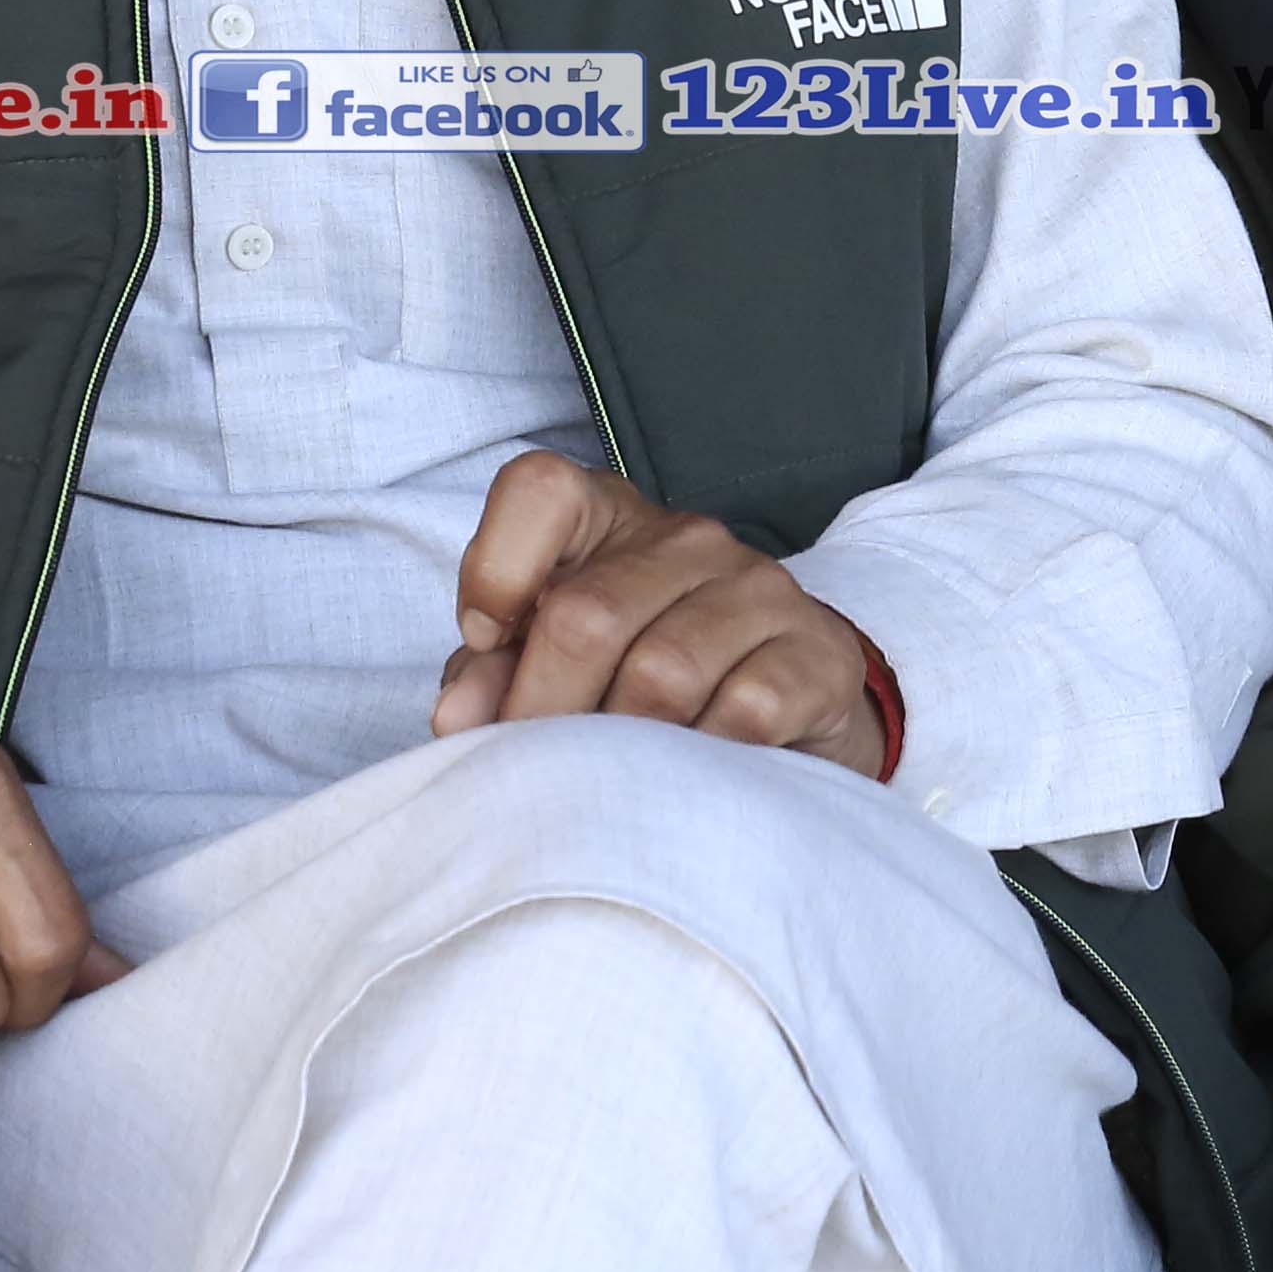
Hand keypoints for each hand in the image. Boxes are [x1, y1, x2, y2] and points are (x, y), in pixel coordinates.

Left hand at [431, 451, 889, 776]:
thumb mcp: (552, 664)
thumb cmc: (638, 678)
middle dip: (544, 711)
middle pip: (586, 615)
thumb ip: (493, 675)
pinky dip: (701, 761)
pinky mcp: (816, 652)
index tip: (489, 641)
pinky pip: (744, 712)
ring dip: (623, 750)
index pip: (538, 489)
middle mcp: (687, 538)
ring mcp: (760, 588)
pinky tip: (692, 774)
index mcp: (608, 518)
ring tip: (615, 782)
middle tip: (538, 770)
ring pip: (661, 673)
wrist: (788, 707)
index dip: (495, 570)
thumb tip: (456, 717)